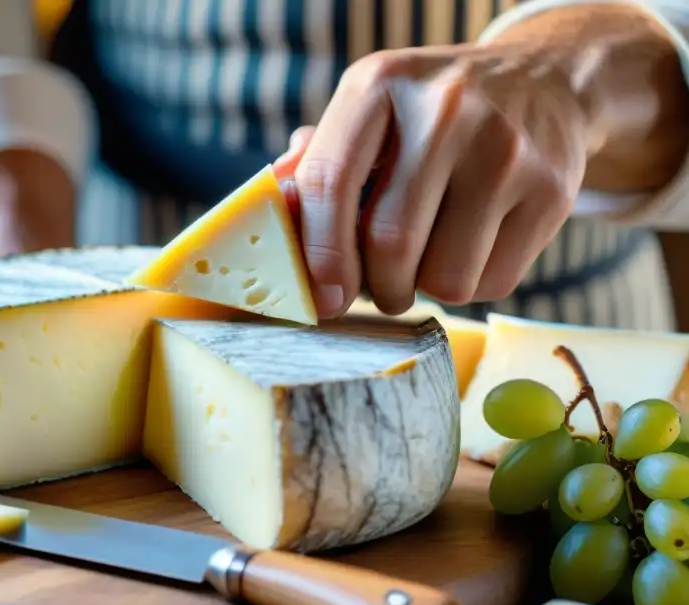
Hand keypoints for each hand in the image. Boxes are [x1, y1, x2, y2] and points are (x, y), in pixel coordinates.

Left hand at [274, 42, 590, 317]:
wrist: (546, 81)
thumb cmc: (431, 114)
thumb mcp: (370, 112)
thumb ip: (317, 163)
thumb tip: (276, 223)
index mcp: (380, 85)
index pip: (330, 182)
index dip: (318, 254)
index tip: (321, 299)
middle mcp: (446, 111)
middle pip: (390, 244)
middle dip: (376, 289)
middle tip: (379, 289)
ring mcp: (506, 150)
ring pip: (444, 277)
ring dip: (425, 290)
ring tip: (428, 260)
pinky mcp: (552, 191)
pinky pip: (492, 283)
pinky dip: (471, 286)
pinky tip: (471, 249)